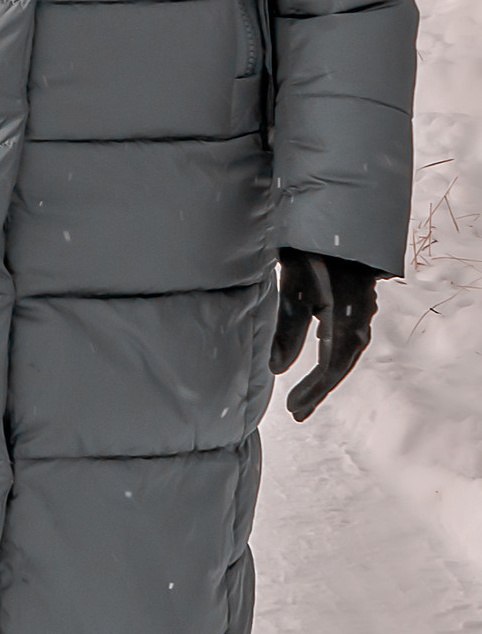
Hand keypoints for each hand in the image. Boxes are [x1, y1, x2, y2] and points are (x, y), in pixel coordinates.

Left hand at [271, 248, 379, 420]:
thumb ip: (287, 328)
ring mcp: (358, 311)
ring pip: (344, 353)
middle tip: (297, 411)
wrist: (333, 222)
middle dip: (318, 389)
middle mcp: (358, 319)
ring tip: (304, 397)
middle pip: (340, 364)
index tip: (293, 408)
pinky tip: (319, 363)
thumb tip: (276, 369)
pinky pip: (344, 338)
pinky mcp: (351, 304)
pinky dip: (330, 356)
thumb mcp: (293, 288)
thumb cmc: (310, 252)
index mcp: (347, 319)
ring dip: (324, 376)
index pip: (333, 365)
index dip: (314, 389)